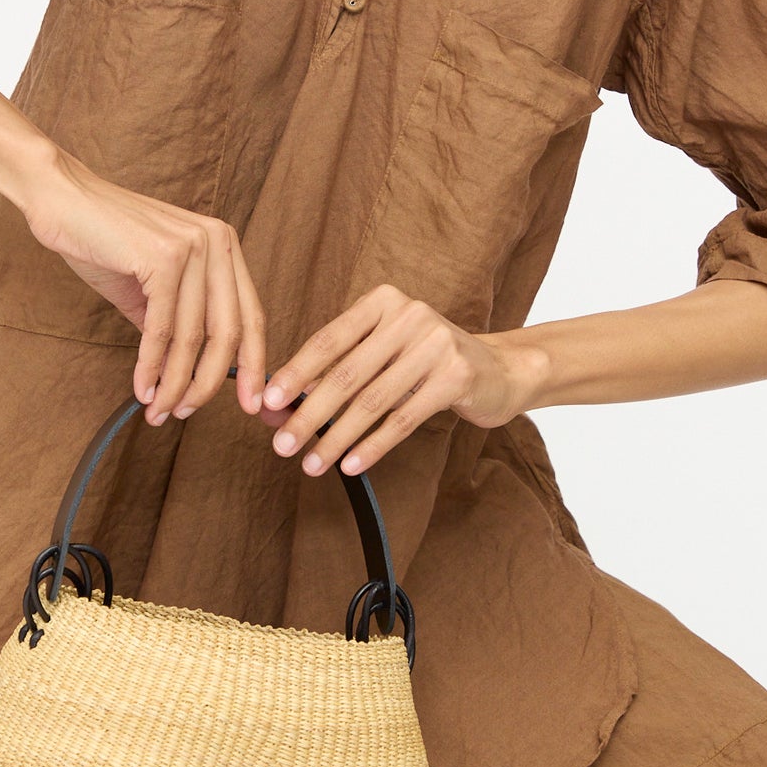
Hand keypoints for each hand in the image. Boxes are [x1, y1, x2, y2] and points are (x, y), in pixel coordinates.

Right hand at [19, 147, 265, 424]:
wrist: (62, 199)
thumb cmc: (103, 240)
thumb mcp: (151, 285)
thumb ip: (176, 321)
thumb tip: (189, 373)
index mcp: (223, 247)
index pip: (250, 316)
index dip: (253, 365)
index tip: (248, 404)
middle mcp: (218, 243)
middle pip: (228, 332)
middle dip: (210, 383)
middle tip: (188, 414)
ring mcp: (193, 247)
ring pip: (192, 336)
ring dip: (175, 383)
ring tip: (160, 411)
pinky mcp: (163, 258)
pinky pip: (161, 328)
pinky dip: (152, 366)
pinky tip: (143, 389)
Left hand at [259, 284, 542, 475]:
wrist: (498, 370)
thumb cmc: (427, 364)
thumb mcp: (384, 356)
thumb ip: (336, 374)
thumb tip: (279, 407)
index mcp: (382, 302)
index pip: (328, 340)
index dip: (295, 373)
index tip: (267, 403)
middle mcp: (409, 315)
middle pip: (346, 373)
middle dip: (309, 414)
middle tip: (281, 445)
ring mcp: (436, 343)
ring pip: (372, 400)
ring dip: (336, 437)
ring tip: (311, 464)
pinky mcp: (456, 376)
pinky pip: (404, 418)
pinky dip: (372, 445)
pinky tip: (350, 464)